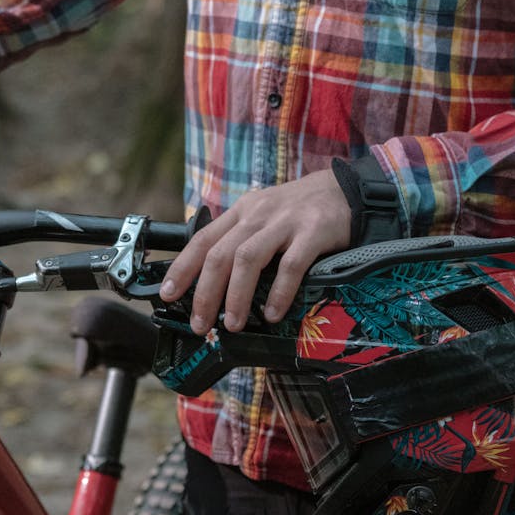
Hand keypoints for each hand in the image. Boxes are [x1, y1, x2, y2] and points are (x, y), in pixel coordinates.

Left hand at [160, 169, 350, 332]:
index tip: (168, 294)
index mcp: (241, 212)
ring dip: (236, 296)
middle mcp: (257, 215)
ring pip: (248, 259)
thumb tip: (213, 280)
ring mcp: (284, 223)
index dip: (182, 268)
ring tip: (233, 324)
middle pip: (220, 254)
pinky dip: (279, 292)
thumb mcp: (263, 215)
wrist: (346, 190)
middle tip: (200, 323)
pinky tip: (273, 313)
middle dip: (205, 292)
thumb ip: (240, 240)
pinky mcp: (313, 232)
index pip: (202, 240)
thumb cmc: (300, 210)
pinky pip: (291, 265)